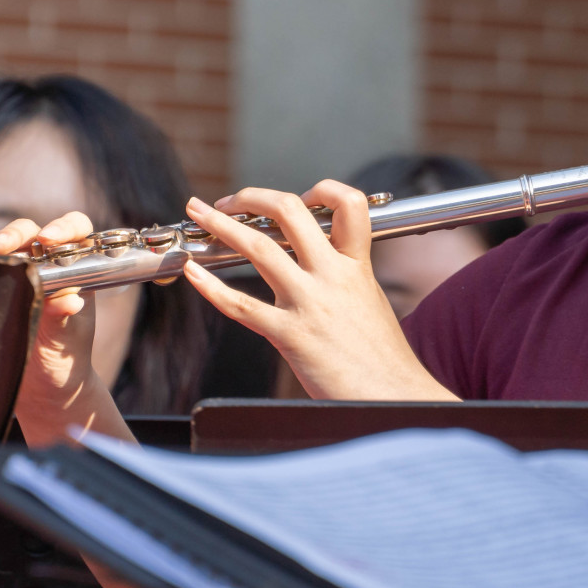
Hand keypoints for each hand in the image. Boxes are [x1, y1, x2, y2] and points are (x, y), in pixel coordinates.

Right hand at [0, 212, 125, 446]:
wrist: (42, 389)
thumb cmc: (64, 359)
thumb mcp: (68, 339)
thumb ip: (66, 317)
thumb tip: (71, 301)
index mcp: (74, 268)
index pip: (75, 231)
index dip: (63, 227)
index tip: (49, 239)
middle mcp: (44, 263)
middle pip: (29, 233)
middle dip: (13, 235)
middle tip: (1, 248)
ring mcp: (15, 273)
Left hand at [181, 181, 457, 400]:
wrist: (394, 397)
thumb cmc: (384, 360)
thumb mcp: (370, 301)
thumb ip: (345, 277)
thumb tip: (318, 264)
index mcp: (357, 265)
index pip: (348, 203)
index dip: (320, 189)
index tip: (299, 198)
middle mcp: (333, 276)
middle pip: (290, 211)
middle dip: (253, 197)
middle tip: (230, 201)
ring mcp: (310, 303)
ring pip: (259, 247)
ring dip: (221, 224)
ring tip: (198, 211)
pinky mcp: (290, 335)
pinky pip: (241, 305)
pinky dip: (210, 286)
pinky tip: (192, 272)